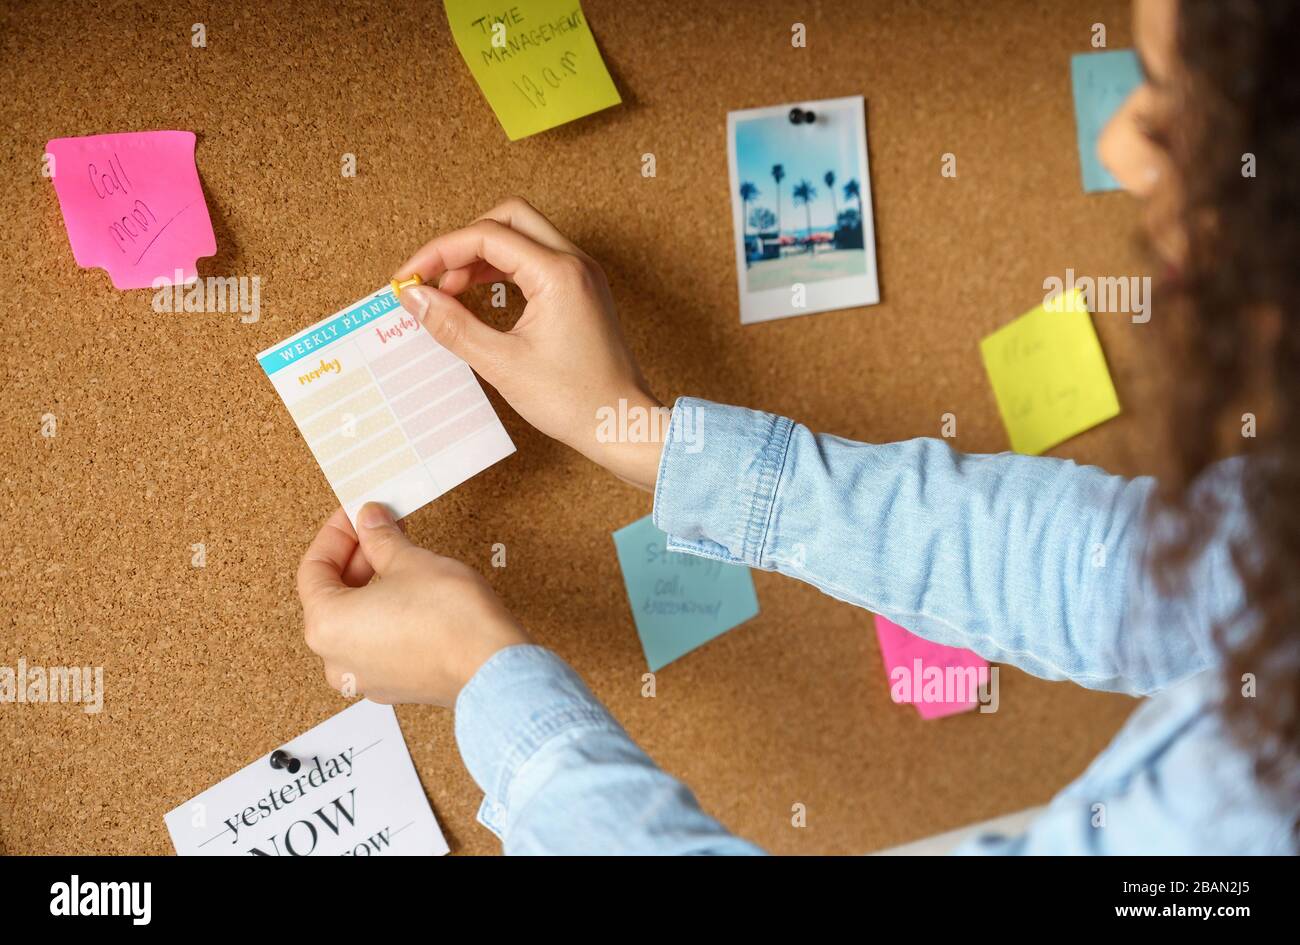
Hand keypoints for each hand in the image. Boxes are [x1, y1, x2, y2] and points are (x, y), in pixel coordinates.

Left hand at [297, 503, 531, 705]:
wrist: (492, 666)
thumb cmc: (450, 618)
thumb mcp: (410, 560)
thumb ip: (380, 538)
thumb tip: (370, 522)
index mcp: (326, 625)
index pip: (314, 569)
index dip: (336, 535)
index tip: (355, 516)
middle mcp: (336, 658)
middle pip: (331, 597)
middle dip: (355, 559)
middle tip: (378, 530)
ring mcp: (365, 677)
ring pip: (354, 623)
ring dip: (370, 586)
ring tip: (396, 558)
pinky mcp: (393, 685)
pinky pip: (376, 644)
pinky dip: (384, 615)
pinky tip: (408, 593)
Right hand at [392, 197, 663, 490]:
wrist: (622, 424)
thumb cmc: (575, 401)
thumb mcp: (502, 364)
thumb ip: (453, 326)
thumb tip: (415, 298)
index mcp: (558, 274)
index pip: (487, 236)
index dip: (440, 252)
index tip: (410, 277)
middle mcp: (574, 263)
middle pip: (508, 219)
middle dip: (463, 243)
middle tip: (433, 278)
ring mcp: (582, 275)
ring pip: (523, 237)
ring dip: (482, 256)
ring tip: (450, 293)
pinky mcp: (582, 291)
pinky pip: (536, 261)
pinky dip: (504, 270)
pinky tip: (479, 298)